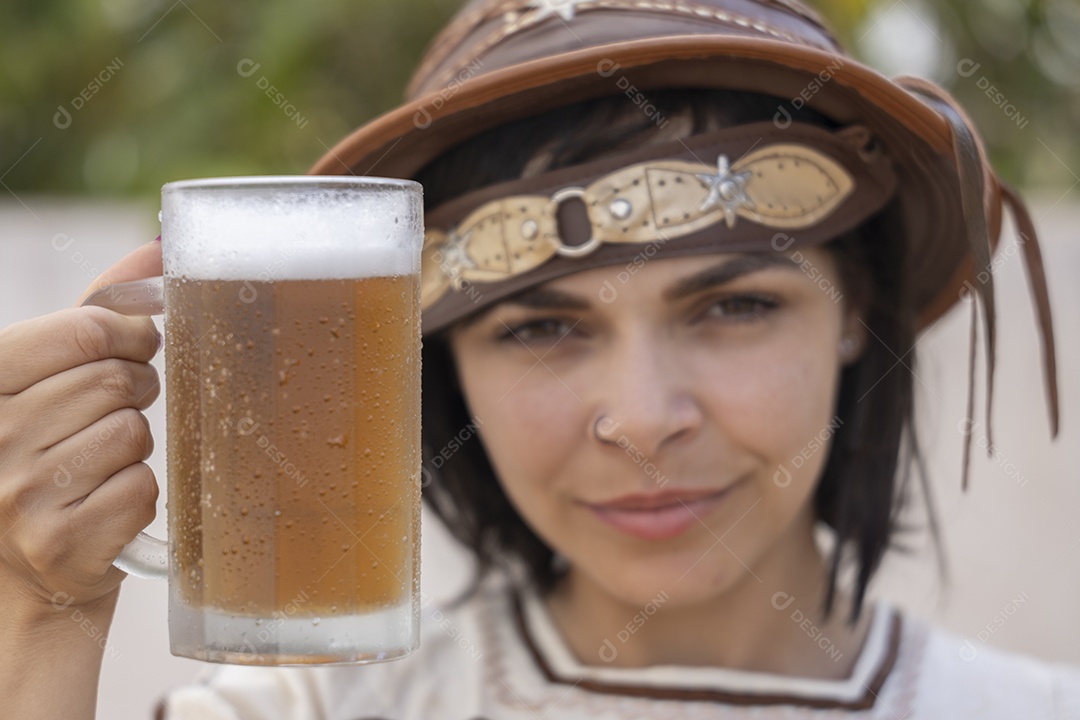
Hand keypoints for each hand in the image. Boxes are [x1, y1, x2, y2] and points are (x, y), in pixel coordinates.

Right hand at [0, 240, 163, 613]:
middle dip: (135, 393)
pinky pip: (143, 487)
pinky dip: (141, 493)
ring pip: (133, 433)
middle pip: (116, 381)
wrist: (33, 575)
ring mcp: (21, 494)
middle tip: (117, 413)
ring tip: (103, 462)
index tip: (134, 350)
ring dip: (136, 445)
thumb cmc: (51, 454)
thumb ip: (98, 309)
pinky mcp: (61, 542)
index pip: (87, 330)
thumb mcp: (52, 377)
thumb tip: (160, 245)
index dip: (131, 337)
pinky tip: (107, 504)